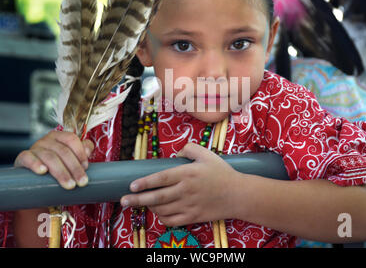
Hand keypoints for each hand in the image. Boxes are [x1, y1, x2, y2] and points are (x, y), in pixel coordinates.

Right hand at [14, 130, 93, 189]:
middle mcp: (46, 140)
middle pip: (63, 151)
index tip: (86, 167)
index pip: (71, 139)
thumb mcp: (71, 158)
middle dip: (75, 168)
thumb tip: (88, 150)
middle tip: (82, 182)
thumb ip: (82, 152)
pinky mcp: (23, 158)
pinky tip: (43, 171)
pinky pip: (28, 158)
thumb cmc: (57, 167)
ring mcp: (34, 148)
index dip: (80, 153)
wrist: (34, 180)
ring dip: (62, 172)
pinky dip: (36, 164)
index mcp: (59, 137)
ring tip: (70, 185)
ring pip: (50, 157)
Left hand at [120, 142, 241, 226]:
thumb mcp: (207, 154)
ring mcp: (189, 205)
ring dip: (149, 207)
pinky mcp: (193, 217)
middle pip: (157, 197)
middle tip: (124, 200)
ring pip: (162, 210)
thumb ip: (189, 148)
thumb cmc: (221, 172)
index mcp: (187, 174)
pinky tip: (158, 213)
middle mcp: (186, 190)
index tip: (131, 186)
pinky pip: (172, 221)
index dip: (144, 183)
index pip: (160, 179)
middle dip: (137, 199)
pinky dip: (162, 218)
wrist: (238, 194)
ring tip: (141, 203)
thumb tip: (174, 155)